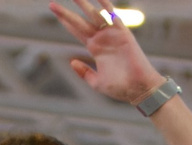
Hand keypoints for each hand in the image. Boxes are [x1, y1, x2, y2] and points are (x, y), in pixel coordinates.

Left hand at [49, 2, 163, 102]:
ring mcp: (111, 34)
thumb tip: (72, 61)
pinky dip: (106, 5)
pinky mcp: (123, 33)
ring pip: (94, 15)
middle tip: (51, 5)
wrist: (139, 88)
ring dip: (84, 4)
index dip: (65, 21)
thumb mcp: (96, 82)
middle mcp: (102, 39)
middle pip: (81, 21)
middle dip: (67, 13)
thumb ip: (84, 72)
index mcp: (95, 48)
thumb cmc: (120, 88)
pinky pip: (113, 16)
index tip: (54, 10)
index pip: (77, 30)